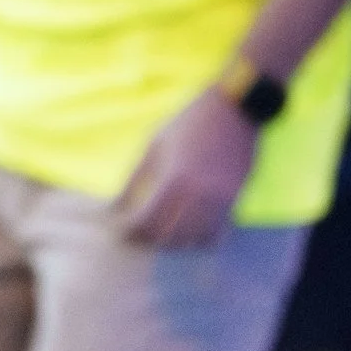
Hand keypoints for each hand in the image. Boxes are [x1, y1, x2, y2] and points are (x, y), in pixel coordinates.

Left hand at [116, 90, 254, 247]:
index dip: (130, 232)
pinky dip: (199, 240)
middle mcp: (199, 193)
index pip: (147, 222)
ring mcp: (220, 199)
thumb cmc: (191, 121)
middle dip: (150, 240)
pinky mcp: (235, 200)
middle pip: (169, 237)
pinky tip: (189, 231)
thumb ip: (134, 179)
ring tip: (162, 233)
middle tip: (139, 234)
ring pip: (193, 240)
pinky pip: (216, 235)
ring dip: (174, 242)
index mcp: (174, 178)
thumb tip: (113, 207)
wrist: (237, 108)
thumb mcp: (156, 144)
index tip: (122, 231)